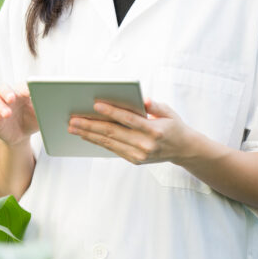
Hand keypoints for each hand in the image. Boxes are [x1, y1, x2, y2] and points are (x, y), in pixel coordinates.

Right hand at [0, 83, 38, 147]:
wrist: (22, 134)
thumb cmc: (32, 119)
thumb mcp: (40, 114)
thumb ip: (44, 107)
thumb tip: (53, 104)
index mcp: (21, 93)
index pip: (21, 86)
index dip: (25, 88)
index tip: (30, 91)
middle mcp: (9, 98)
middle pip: (3, 88)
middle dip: (7, 92)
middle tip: (12, 98)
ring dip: (0, 106)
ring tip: (8, 114)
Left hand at [67, 98, 198, 164]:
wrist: (184, 150)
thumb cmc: (174, 126)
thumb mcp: (168, 111)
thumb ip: (154, 105)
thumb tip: (141, 99)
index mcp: (154, 130)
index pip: (129, 119)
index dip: (112, 112)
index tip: (95, 105)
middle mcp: (146, 144)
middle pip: (113, 133)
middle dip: (91, 125)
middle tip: (73, 119)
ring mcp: (139, 155)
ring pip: (109, 143)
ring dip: (89, 134)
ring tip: (73, 127)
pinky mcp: (134, 160)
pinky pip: (112, 149)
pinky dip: (97, 141)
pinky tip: (85, 135)